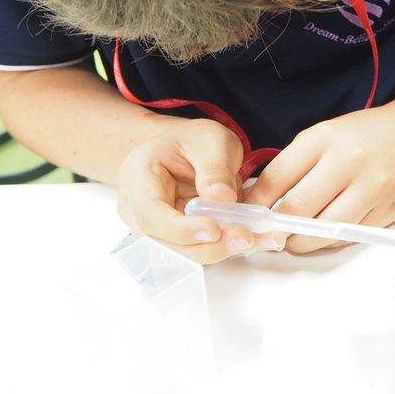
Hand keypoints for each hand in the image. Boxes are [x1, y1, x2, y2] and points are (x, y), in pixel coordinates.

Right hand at [115, 116, 281, 263]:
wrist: (186, 150)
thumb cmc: (192, 141)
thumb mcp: (210, 140)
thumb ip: (215, 167)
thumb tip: (223, 198)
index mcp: (138, 177)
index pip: (151, 214)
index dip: (181, 229)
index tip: (214, 230)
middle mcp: (137, 209)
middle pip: (165, 243)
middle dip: (208, 246)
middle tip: (246, 237)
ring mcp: (155, 228)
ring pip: (183, 253)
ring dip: (220, 250)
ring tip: (257, 238)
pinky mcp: (176, 240)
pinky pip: (198, 250)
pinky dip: (225, 247)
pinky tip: (252, 238)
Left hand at [241, 103, 394, 253]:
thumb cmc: (367, 135)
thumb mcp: (325, 135)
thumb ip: (295, 164)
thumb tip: (262, 199)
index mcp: (324, 140)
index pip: (276, 178)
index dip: (256, 202)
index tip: (248, 213)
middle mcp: (346, 163)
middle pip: (295, 209)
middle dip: (275, 227)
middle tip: (268, 232)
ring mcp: (369, 190)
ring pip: (320, 231)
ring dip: (299, 241)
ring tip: (293, 237)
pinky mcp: (385, 213)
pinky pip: (346, 237)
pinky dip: (328, 240)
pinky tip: (323, 232)